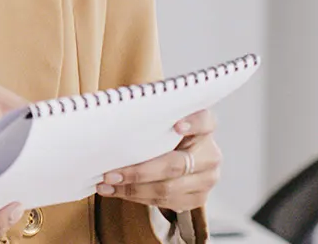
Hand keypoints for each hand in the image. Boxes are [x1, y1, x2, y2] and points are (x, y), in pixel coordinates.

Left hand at [95, 108, 218, 211]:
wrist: (180, 156)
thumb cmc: (165, 133)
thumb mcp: (161, 120)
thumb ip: (150, 116)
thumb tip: (116, 117)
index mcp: (205, 128)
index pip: (205, 122)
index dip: (193, 124)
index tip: (176, 126)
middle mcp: (210, 155)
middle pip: (176, 165)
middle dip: (139, 172)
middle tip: (111, 173)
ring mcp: (207, 179)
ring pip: (168, 189)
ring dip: (132, 189)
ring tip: (107, 184)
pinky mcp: (198, 198)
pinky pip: (165, 202)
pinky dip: (137, 198)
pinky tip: (118, 191)